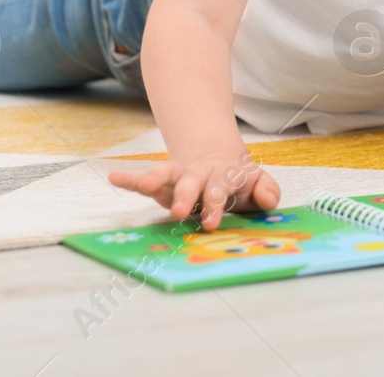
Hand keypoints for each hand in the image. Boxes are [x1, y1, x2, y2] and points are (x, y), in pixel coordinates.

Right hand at [108, 149, 280, 230]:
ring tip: (142, 184)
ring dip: (155, 178)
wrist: (220, 159)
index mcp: (225, 175)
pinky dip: (130, 178)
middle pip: (192, 180)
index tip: (210, 224)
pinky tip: (114, 177)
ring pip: (167, 173)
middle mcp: (200, 173)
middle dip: (185, 195)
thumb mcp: (258, 185)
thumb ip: (267, 191)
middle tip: (178, 211)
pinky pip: (144, 179)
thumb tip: (268, 199)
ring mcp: (180, 176)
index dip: (215, 204)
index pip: (220, 188)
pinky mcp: (163, 182)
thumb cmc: (239, 182)